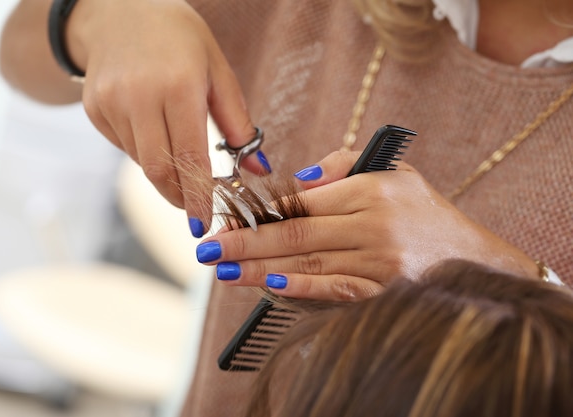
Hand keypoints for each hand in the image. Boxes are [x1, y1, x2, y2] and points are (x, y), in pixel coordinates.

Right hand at [66, 0, 268, 235]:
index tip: (203, 222)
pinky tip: (153, 128)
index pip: (189, 156)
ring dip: (165, 172)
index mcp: (178, 85)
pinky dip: (145, 151)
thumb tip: (258, 169)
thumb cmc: (178, 38)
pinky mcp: (94, 109)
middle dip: (179, 197)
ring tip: (179, 157)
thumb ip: (238, 123)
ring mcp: (110, 103)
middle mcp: (139, 96)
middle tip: (194, 209)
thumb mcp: (218, 70)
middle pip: (158, 169)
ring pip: (141, 161)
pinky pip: (124, 146)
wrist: (117, 10)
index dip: (197, 196)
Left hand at [195, 151, 538, 301]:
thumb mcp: (393, 170)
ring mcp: (378, 261)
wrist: (471, 257)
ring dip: (260, 268)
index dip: (260, 211)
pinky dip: (302, 289)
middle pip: (296, 234)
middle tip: (207, 250)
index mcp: (369, 190)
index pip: (302, 200)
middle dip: (245, 241)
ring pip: (308, 264)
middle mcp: (372, 224)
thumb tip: (299, 180)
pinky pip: (336, 290)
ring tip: (223, 270)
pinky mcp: (383, 292)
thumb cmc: (423, 211)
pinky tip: (269, 287)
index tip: (227, 216)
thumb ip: (344, 162)